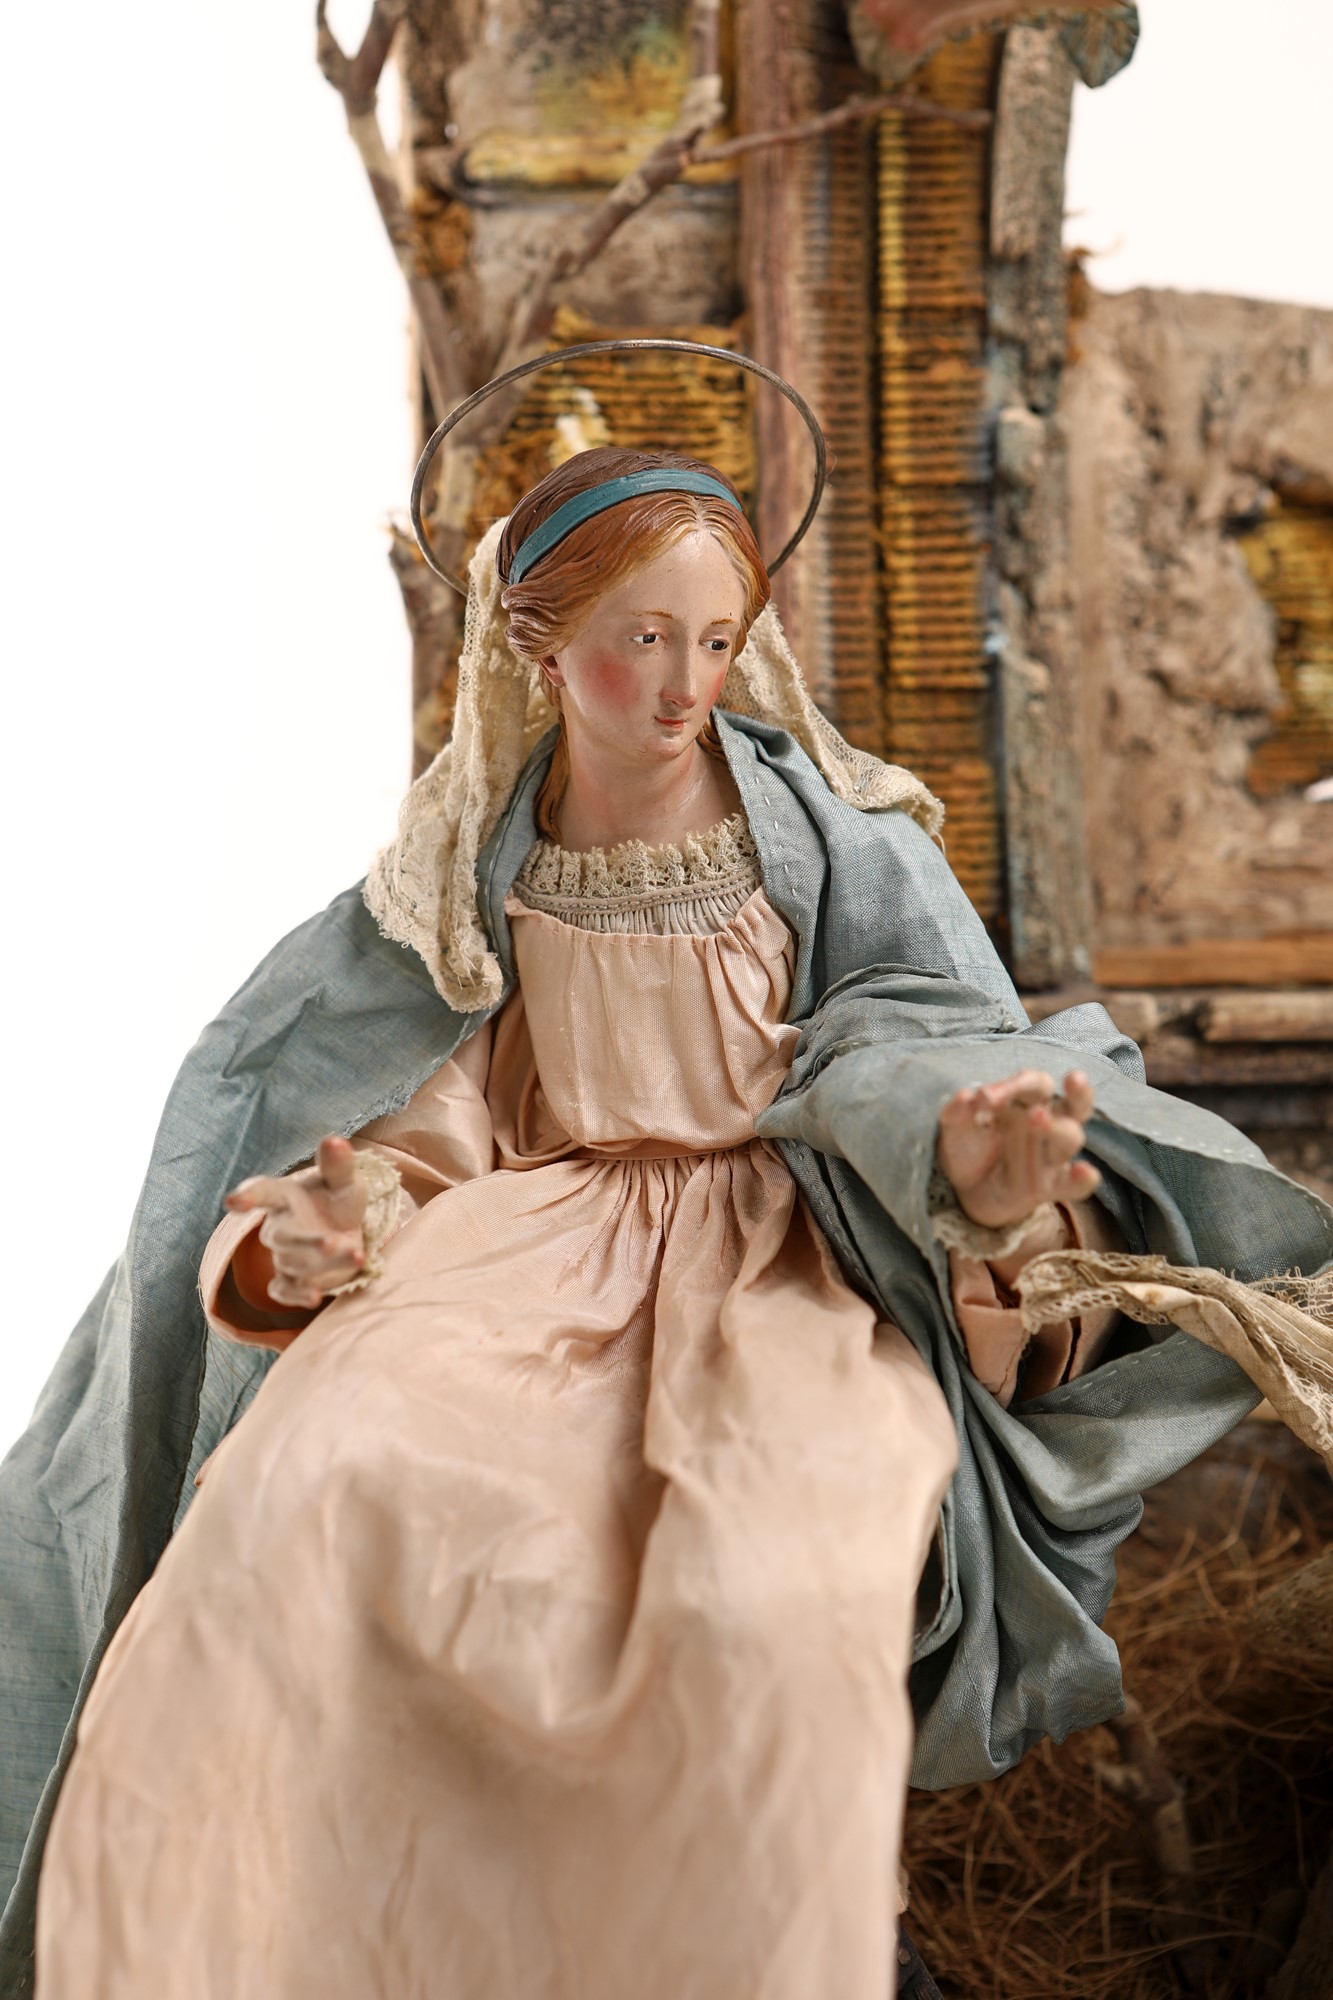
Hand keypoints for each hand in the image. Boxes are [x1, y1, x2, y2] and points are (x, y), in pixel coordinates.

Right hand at [224, 1135, 367, 1309]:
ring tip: (358, 1255)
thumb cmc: (337, 1200)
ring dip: (326, 1263)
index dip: (247, 1196)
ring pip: (295, 1264)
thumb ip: (338, 1164)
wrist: (345, 1232)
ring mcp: (283, 1255)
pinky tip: (316, 1298)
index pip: (262, 1192)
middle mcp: (278, 1226)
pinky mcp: (291, 1280)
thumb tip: (335, 1140)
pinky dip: (298, 1296)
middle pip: (281, 1237)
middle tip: (331, 1242)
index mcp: (284, 1196)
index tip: (233, 1201)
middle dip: (305, 1242)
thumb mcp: (344, 1180)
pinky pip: (284, 1290)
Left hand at [935, 1068, 1100, 1231]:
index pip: (1036, 1083)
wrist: (965, 1190)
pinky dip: (1084, 1179)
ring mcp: (1052, 1155)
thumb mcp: (956, 1128)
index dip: (1015, 1085)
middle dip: (1075, 1093)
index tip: (984, 1098)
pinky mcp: (1052, 1186)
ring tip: (1036, 1119)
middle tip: (1064, 1085)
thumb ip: (958, 1112)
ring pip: (1072, 1137)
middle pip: (1075, 1104)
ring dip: (1056, 1128)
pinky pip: (1077, 1185)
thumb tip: (965, 1096)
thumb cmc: (969, 1147)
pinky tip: (1084, 1172)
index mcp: (1028, 1101)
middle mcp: (1049, 1123)